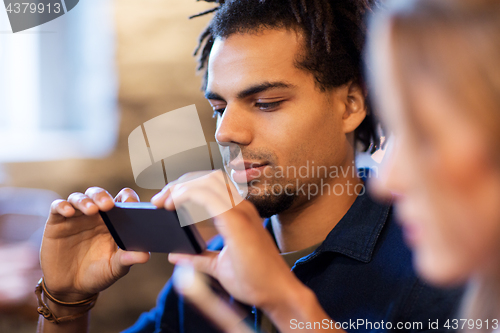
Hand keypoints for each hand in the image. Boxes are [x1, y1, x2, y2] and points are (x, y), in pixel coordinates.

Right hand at [40, 187, 149, 301]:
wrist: (71, 289)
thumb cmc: (98, 274)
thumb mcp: (115, 268)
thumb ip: (128, 259)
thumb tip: (146, 256)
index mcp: (115, 221)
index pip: (122, 200)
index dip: (127, 198)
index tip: (130, 204)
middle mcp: (96, 215)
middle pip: (100, 195)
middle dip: (104, 196)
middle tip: (108, 205)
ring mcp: (76, 217)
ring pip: (80, 198)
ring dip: (86, 200)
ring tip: (92, 210)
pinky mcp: (57, 222)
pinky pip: (58, 206)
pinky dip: (63, 206)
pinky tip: (69, 212)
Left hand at [151, 170, 304, 310]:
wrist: (276, 294)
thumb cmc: (256, 280)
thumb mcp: (219, 266)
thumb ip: (199, 257)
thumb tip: (176, 255)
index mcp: (240, 214)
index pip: (212, 186)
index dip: (186, 188)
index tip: (165, 203)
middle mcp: (242, 208)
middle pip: (207, 179)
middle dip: (179, 184)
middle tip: (158, 201)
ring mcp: (241, 212)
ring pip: (207, 181)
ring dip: (180, 187)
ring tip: (162, 203)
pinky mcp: (237, 221)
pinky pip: (207, 196)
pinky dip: (186, 195)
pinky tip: (172, 206)